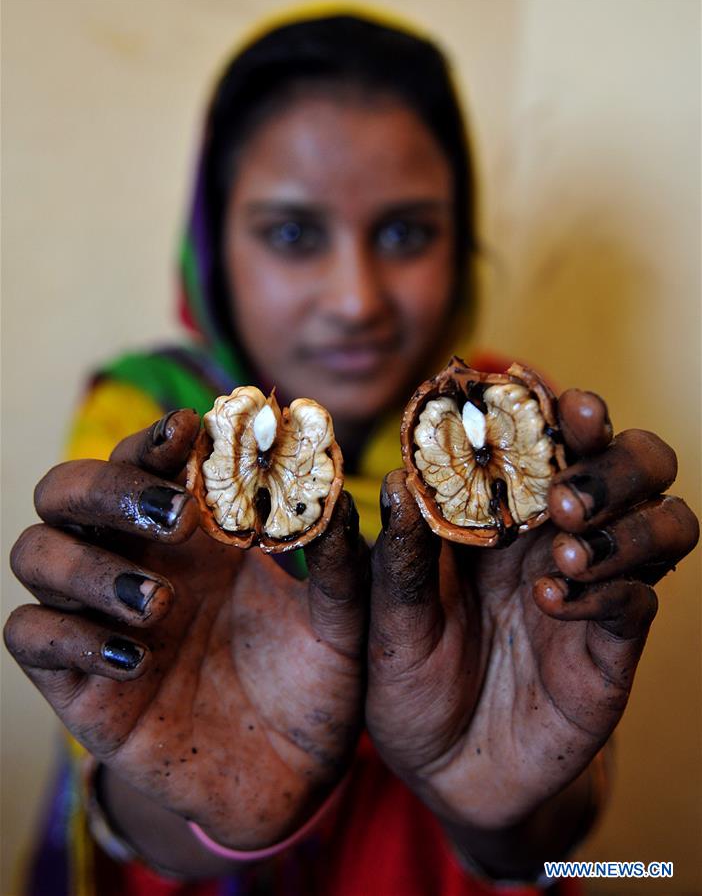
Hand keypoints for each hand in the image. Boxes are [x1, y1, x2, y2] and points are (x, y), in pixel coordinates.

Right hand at [6, 410, 368, 854]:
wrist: (291, 775)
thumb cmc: (312, 681)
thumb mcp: (337, 621)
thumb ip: (336, 563)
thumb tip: (336, 495)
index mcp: (194, 533)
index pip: (148, 461)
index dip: (156, 438)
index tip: (188, 429)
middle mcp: (135, 560)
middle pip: (70, 489)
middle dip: (109, 487)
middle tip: (174, 516)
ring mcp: (99, 616)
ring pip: (36, 552)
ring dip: (88, 565)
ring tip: (160, 603)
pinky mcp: (76, 678)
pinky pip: (31, 634)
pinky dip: (70, 634)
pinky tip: (135, 657)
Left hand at [367, 391, 697, 844]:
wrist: (446, 772)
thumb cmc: (409, 682)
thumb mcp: (388, 620)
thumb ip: (398, 558)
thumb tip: (393, 483)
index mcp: (502, 513)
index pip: (550, 438)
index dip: (558, 409)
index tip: (551, 396)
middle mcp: (558, 536)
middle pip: (631, 462)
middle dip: (612, 457)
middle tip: (566, 487)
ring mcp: (595, 586)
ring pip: (665, 520)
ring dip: (628, 519)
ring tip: (565, 545)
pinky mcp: (613, 643)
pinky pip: (643, 596)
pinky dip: (612, 587)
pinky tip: (555, 602)